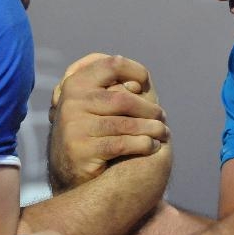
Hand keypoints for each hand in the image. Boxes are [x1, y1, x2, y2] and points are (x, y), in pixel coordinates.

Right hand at [48, 54, 169, 191]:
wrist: (70, 170)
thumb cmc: (92, 130)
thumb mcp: (96, 104)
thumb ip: (114, 88)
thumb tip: (141, 83)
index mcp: (75, 83)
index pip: (112, 64)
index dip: (135, 70)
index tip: (145, 83)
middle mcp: (72, 102)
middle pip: (123, 98)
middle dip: (149, 108)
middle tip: (162, 116)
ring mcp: (74, 125)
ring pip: (125, 123)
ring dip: (152, 128)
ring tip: (163, 132)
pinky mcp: (82, 149)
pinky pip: (122, 143)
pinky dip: (143, 144)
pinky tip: (153, 146)